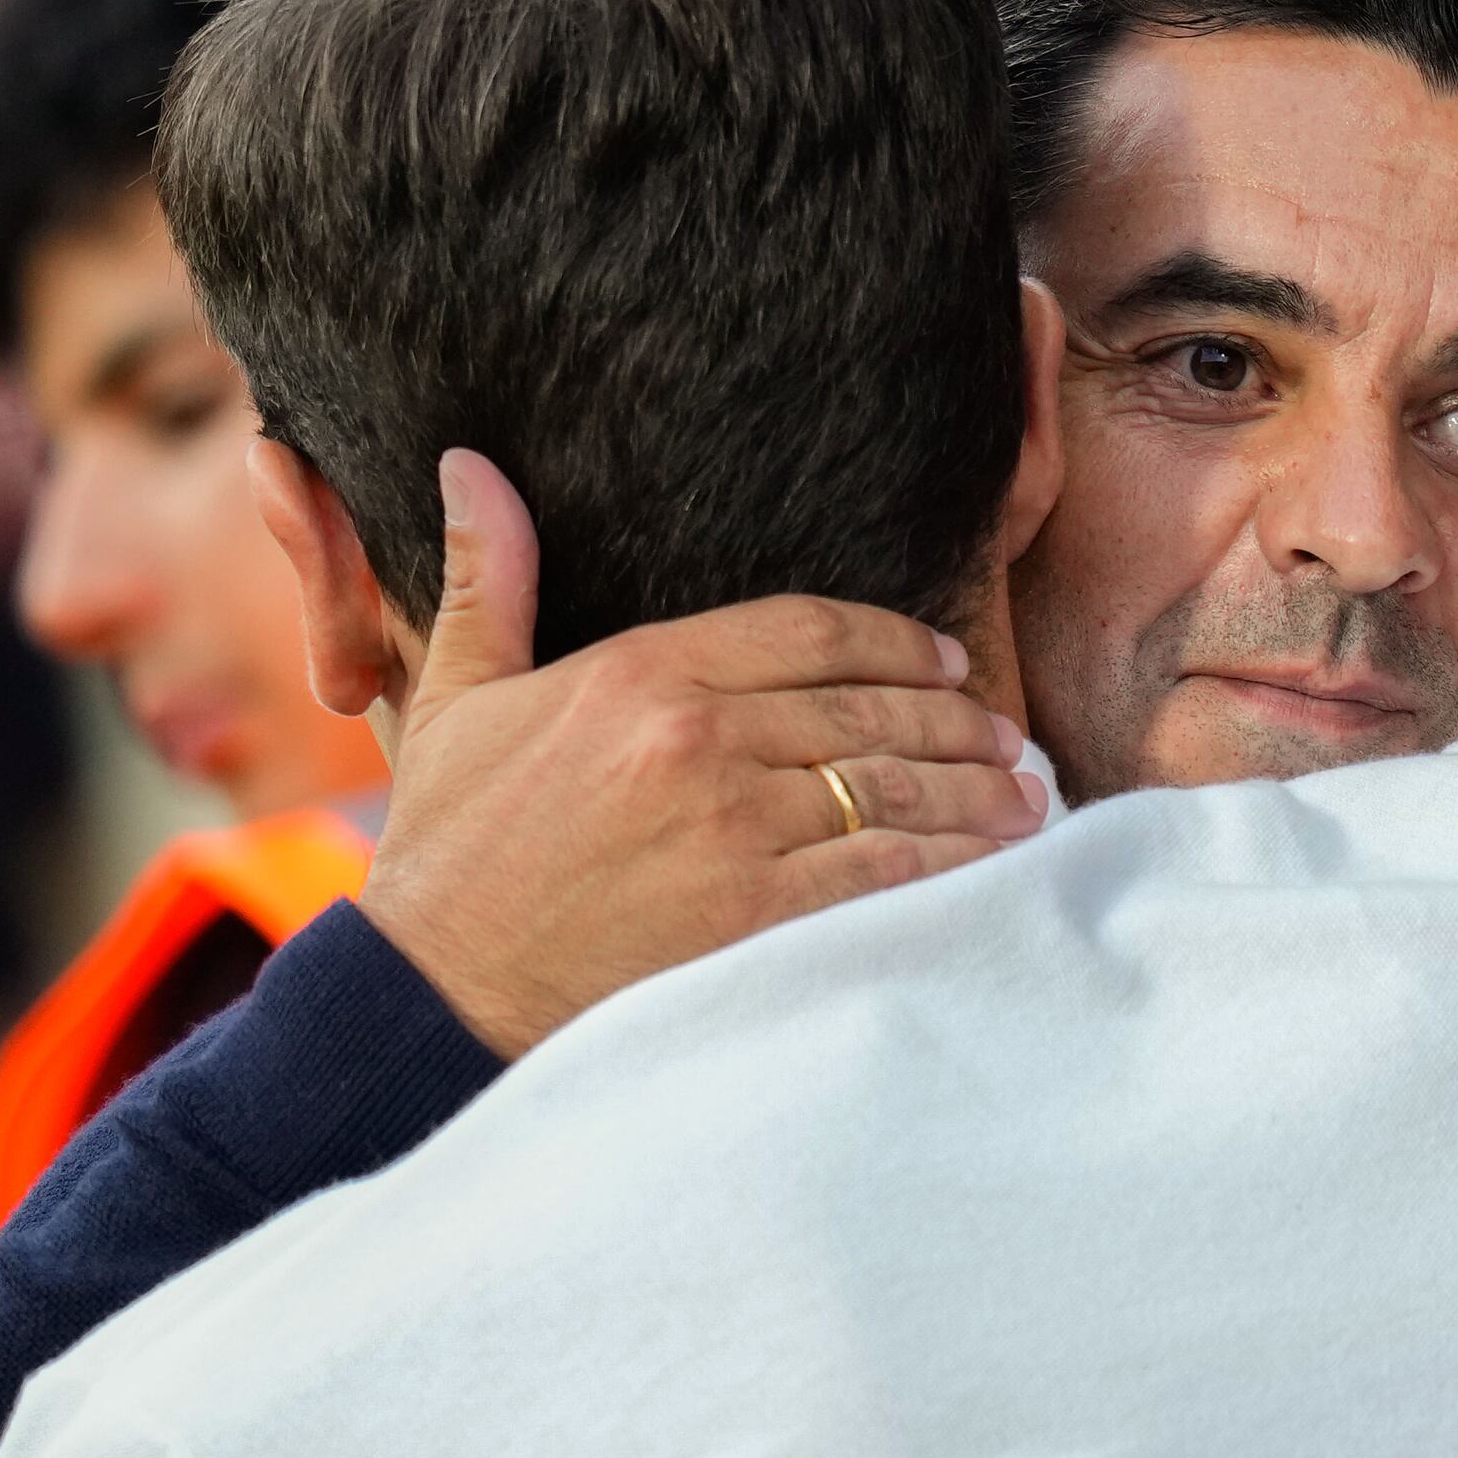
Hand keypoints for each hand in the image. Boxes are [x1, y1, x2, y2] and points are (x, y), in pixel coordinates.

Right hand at [357, 451, 1046, 1055]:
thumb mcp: (459, 697)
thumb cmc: (449, 852)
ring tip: (1023, 798)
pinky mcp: (755, 915)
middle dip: (954, 721)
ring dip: (974, 792)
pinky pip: (883, 874)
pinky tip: (994, 865)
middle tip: (1006, 736)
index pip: (809, 631)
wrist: (434, 991)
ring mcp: (734, 827)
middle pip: (868, 709)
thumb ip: (490, 581)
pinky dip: (950, 864)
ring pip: (891, 788)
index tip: (946, 659)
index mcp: (642, 672)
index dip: (895, 641)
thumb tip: (471, 466)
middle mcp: (700, 737)